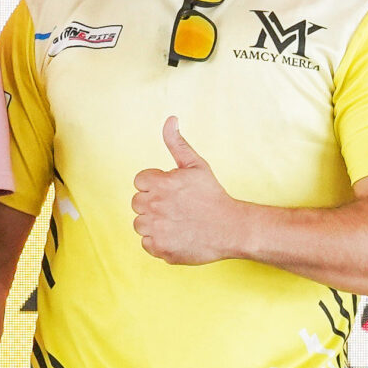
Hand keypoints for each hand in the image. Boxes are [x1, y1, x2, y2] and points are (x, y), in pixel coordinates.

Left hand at [131, 118, 249, 264]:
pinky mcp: (160, 248)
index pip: (140, 182)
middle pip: (137, 203)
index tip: (172, 191)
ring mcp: (156, 229)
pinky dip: (158, 241)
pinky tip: (176, 235)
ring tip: (176, 221)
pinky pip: (146, 243)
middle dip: (153, 203)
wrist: (231, 228)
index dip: (155, 185)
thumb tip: (170, 119)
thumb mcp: (196, 165)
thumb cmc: (212, 196)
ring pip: (139, 224)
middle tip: (176, 207)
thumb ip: (177, 143)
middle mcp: (154, 206)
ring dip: (153, 223)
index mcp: (160, 184)